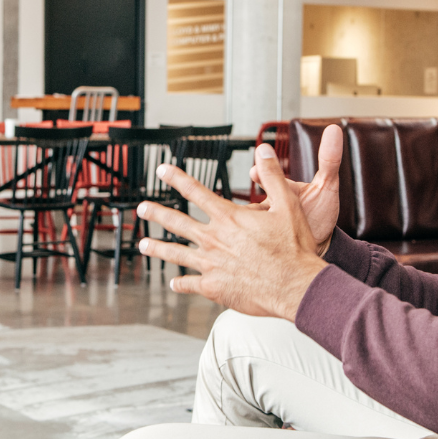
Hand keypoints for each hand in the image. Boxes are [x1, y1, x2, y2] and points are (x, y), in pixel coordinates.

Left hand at [136, 151, 329, 320]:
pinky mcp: (213, 288)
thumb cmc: (294, 248)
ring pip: (176, 254)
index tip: (162, 170)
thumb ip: (272, 176)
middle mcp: (214, 239)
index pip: (196, 192)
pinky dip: (180, 283)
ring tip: (143, 245)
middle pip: (177, 222)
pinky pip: (190, 284)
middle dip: (157, 212)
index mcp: (229, 218)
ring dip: (158, 248)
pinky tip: (173, 283)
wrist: (296, 287)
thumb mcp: (288, 205)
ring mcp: (211, 265)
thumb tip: (263, 150)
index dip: (177, 179)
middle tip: (142, 207)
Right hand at [251, 125, 341, 255]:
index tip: (255, 171)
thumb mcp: (328, 185)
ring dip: (248, 223)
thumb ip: (329, 159)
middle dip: (250, 202)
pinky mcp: (260, 243)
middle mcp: (268, 206)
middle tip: (252, 206)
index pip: (263, 176)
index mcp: (280, 190)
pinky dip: (248, 237)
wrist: (322, 245)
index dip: (258, 173)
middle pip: (251, 199)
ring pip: (247, 220)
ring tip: (253, 226)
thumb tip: (333, 129)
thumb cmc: (322, 214)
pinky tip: (253, 240)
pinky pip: (249, 238)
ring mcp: (263, 226)